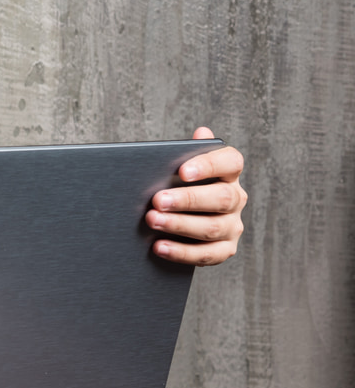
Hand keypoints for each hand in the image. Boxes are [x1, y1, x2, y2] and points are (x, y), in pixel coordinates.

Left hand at [146, 127, 246, 265]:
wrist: (178, 221)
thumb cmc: (175, 186)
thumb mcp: (178, 168)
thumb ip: (187, 152)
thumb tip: (201, 132)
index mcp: (228, 172)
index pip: (231, 162)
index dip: (209, 165)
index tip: (182, 171)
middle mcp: (236, 198)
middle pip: (220, 198)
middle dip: (187, 200)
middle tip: (156, 201)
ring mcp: (233, 226)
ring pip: (212, 227)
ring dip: (179, 225)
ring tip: (152, 221)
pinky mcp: (225, 249)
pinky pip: (207, 254)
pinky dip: (182, 252)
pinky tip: (158, 247)